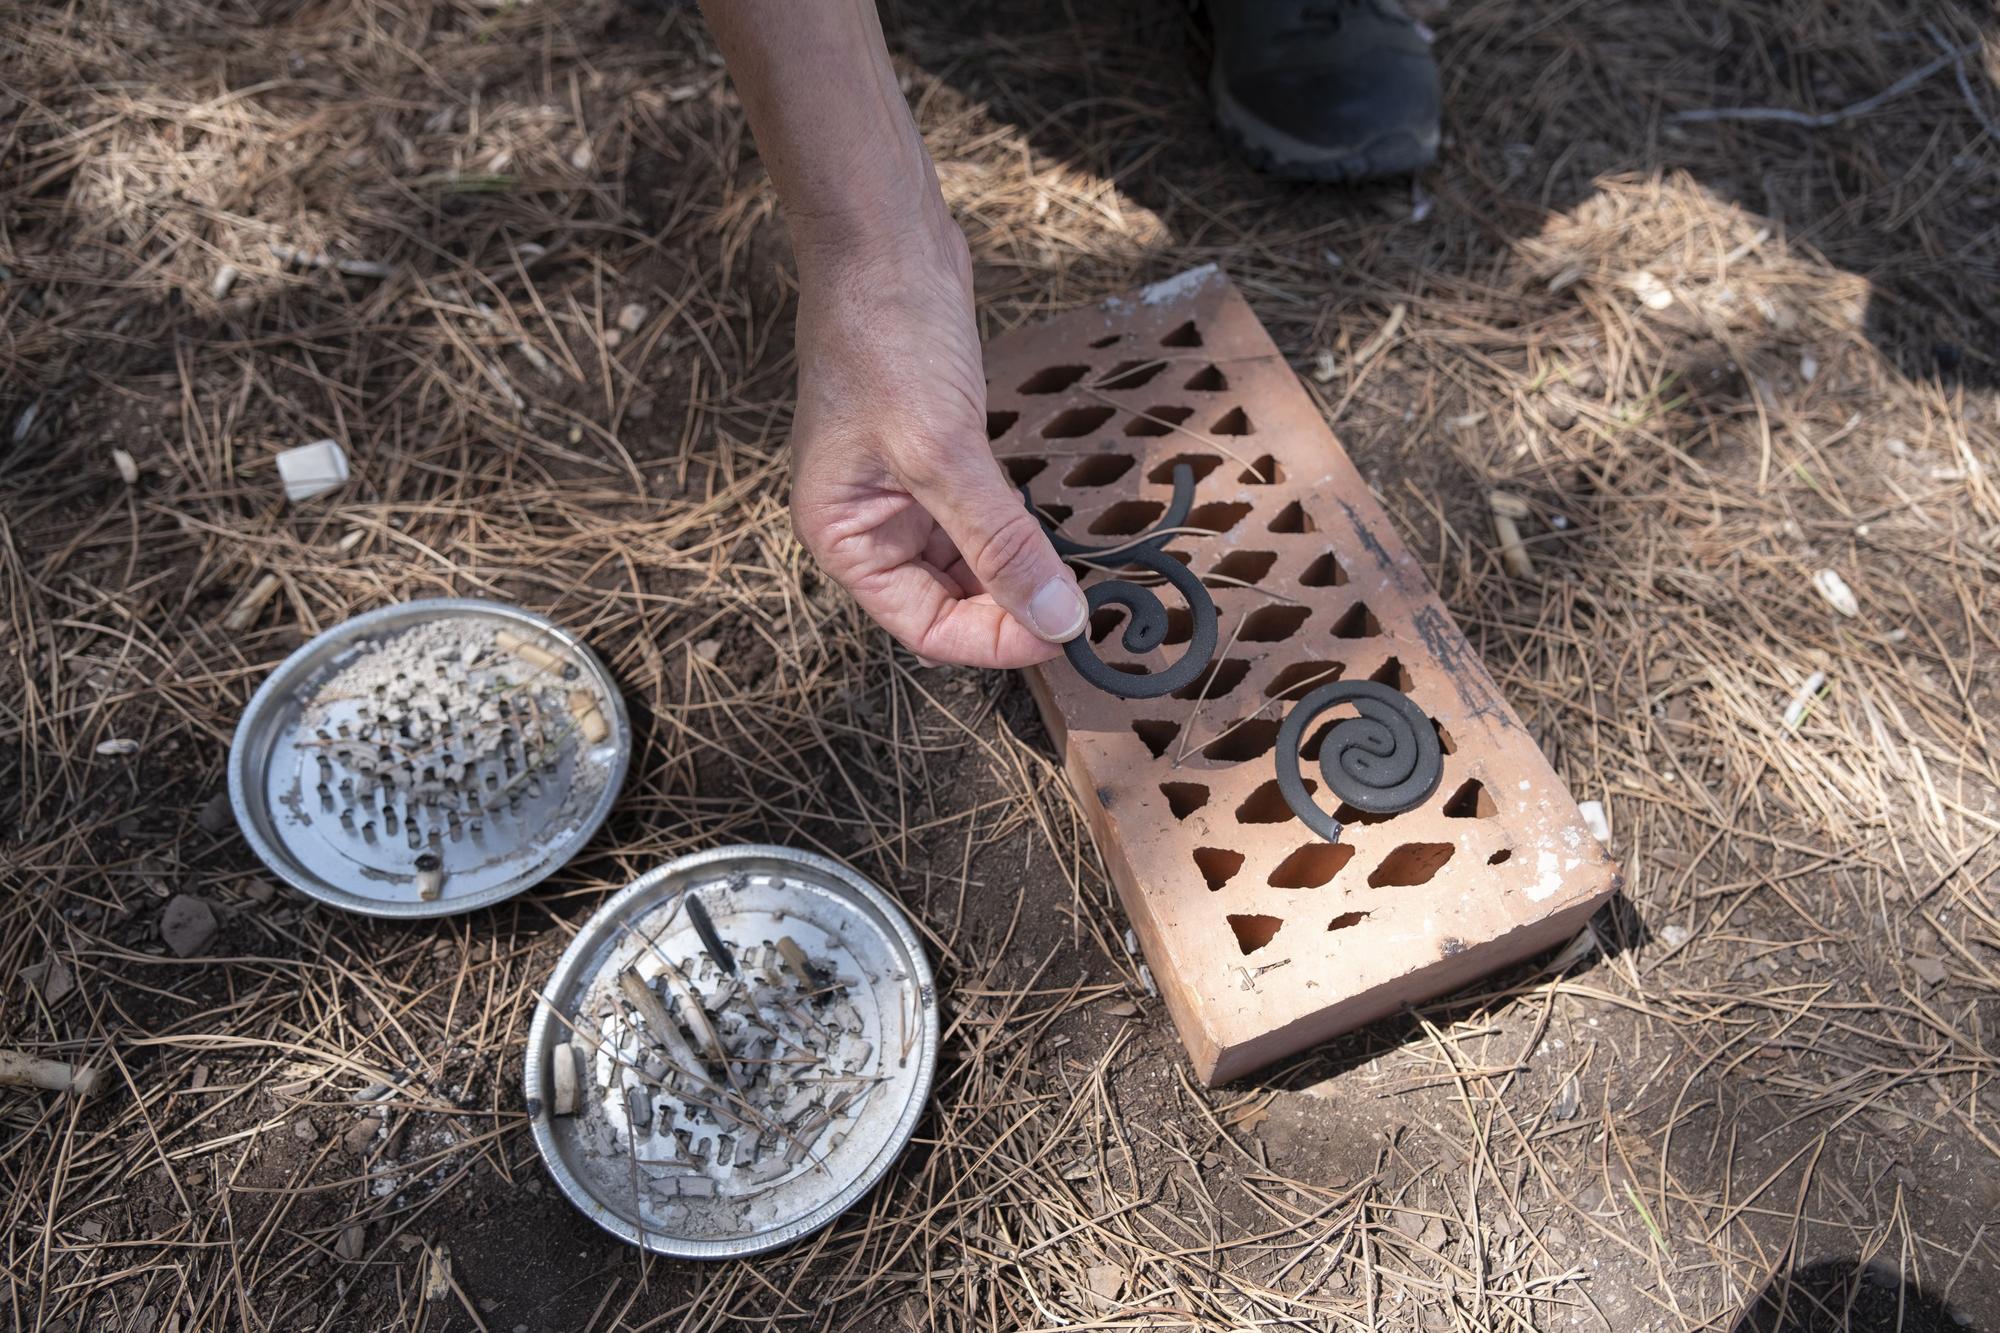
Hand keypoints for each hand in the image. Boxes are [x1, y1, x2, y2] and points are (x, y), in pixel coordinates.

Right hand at [788, 216, 1086, 667]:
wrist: (883, 240)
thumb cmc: (886, 337)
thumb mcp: (945, 451)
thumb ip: (1001, 542)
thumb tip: (1057, 617)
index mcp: (844, 537)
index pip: (925, 628)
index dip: (995, 640)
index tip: (1064, 632)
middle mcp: (867, 524)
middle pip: (949, 604)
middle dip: (1013, 610)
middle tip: (1083, 608)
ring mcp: (902, 490)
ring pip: (971, 564)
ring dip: (1021, 573)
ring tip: (1078, 575)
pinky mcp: (937, 457)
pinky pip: (983, 518)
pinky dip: (1018, 531)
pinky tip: (1054, 530)